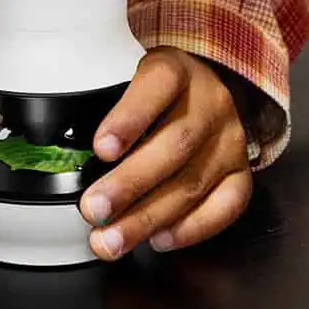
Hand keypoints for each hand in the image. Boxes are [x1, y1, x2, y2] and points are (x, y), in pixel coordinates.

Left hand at [79, 48, 252, 259]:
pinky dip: (192, 229)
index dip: (130, 118)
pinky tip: (159, 240)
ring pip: (194, 182)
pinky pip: (227, 206)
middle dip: (130, 184)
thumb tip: (66, 147)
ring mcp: (230, 139)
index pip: (157, 85)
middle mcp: (210, 101)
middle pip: (175, 145)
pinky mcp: (242, 171)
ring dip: (149, 217)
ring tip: (112, 239)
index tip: (100, 149)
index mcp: (176, 68)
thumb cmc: (153, 89)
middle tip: (94, 210)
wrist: (204, 88)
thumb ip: (105, 98)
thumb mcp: (129, 73)